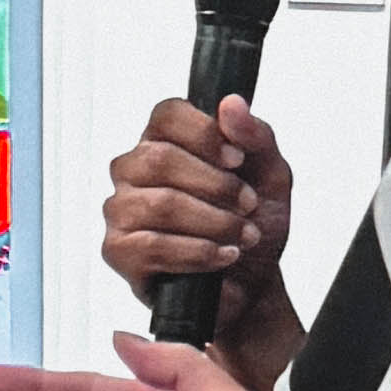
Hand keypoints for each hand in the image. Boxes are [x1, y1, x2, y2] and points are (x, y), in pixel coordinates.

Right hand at [102, 92, 299, 390]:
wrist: (253, 286)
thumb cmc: (251, 226)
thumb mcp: (271, 175)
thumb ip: (256, 136)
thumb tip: (231, 105)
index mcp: (164, 142)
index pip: (166, 115)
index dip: (204, 134)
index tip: (236, 159)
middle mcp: (134, 171)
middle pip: (160, 158)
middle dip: (216, 186)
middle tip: (247, 205)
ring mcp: (121, 211)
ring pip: (160, 204)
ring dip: (213, 222)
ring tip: (241, 236)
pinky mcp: (119, 251)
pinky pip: (152, 245)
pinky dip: (197, 252)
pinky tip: (220, 256)